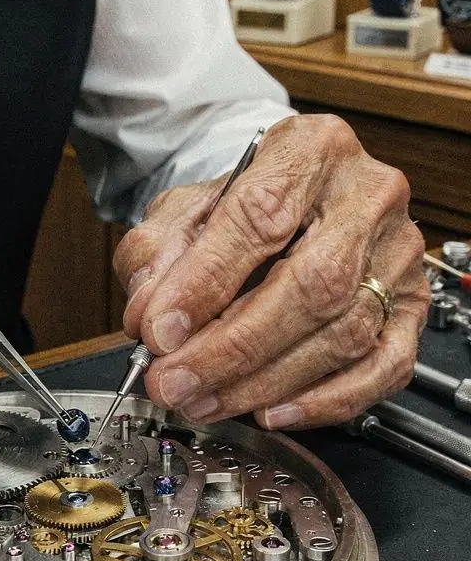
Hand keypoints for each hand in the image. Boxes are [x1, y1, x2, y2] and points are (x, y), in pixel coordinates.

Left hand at [115, 115, 428, 429]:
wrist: (301, 197)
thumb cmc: (248, 202)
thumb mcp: (188, 206)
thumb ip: (158, 251)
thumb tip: (148, 314)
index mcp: (312, 149)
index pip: (260, 217)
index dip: (206, 282)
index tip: (160, 331)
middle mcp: (368, 196)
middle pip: (313, 284)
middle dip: (234, 348)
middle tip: (177, 382)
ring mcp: (398, 253)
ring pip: (344, 332)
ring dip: (265, 382)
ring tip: (205, 401)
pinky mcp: (413, 305)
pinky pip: (383, 366)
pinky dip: (326, 400)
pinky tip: (273, 411)